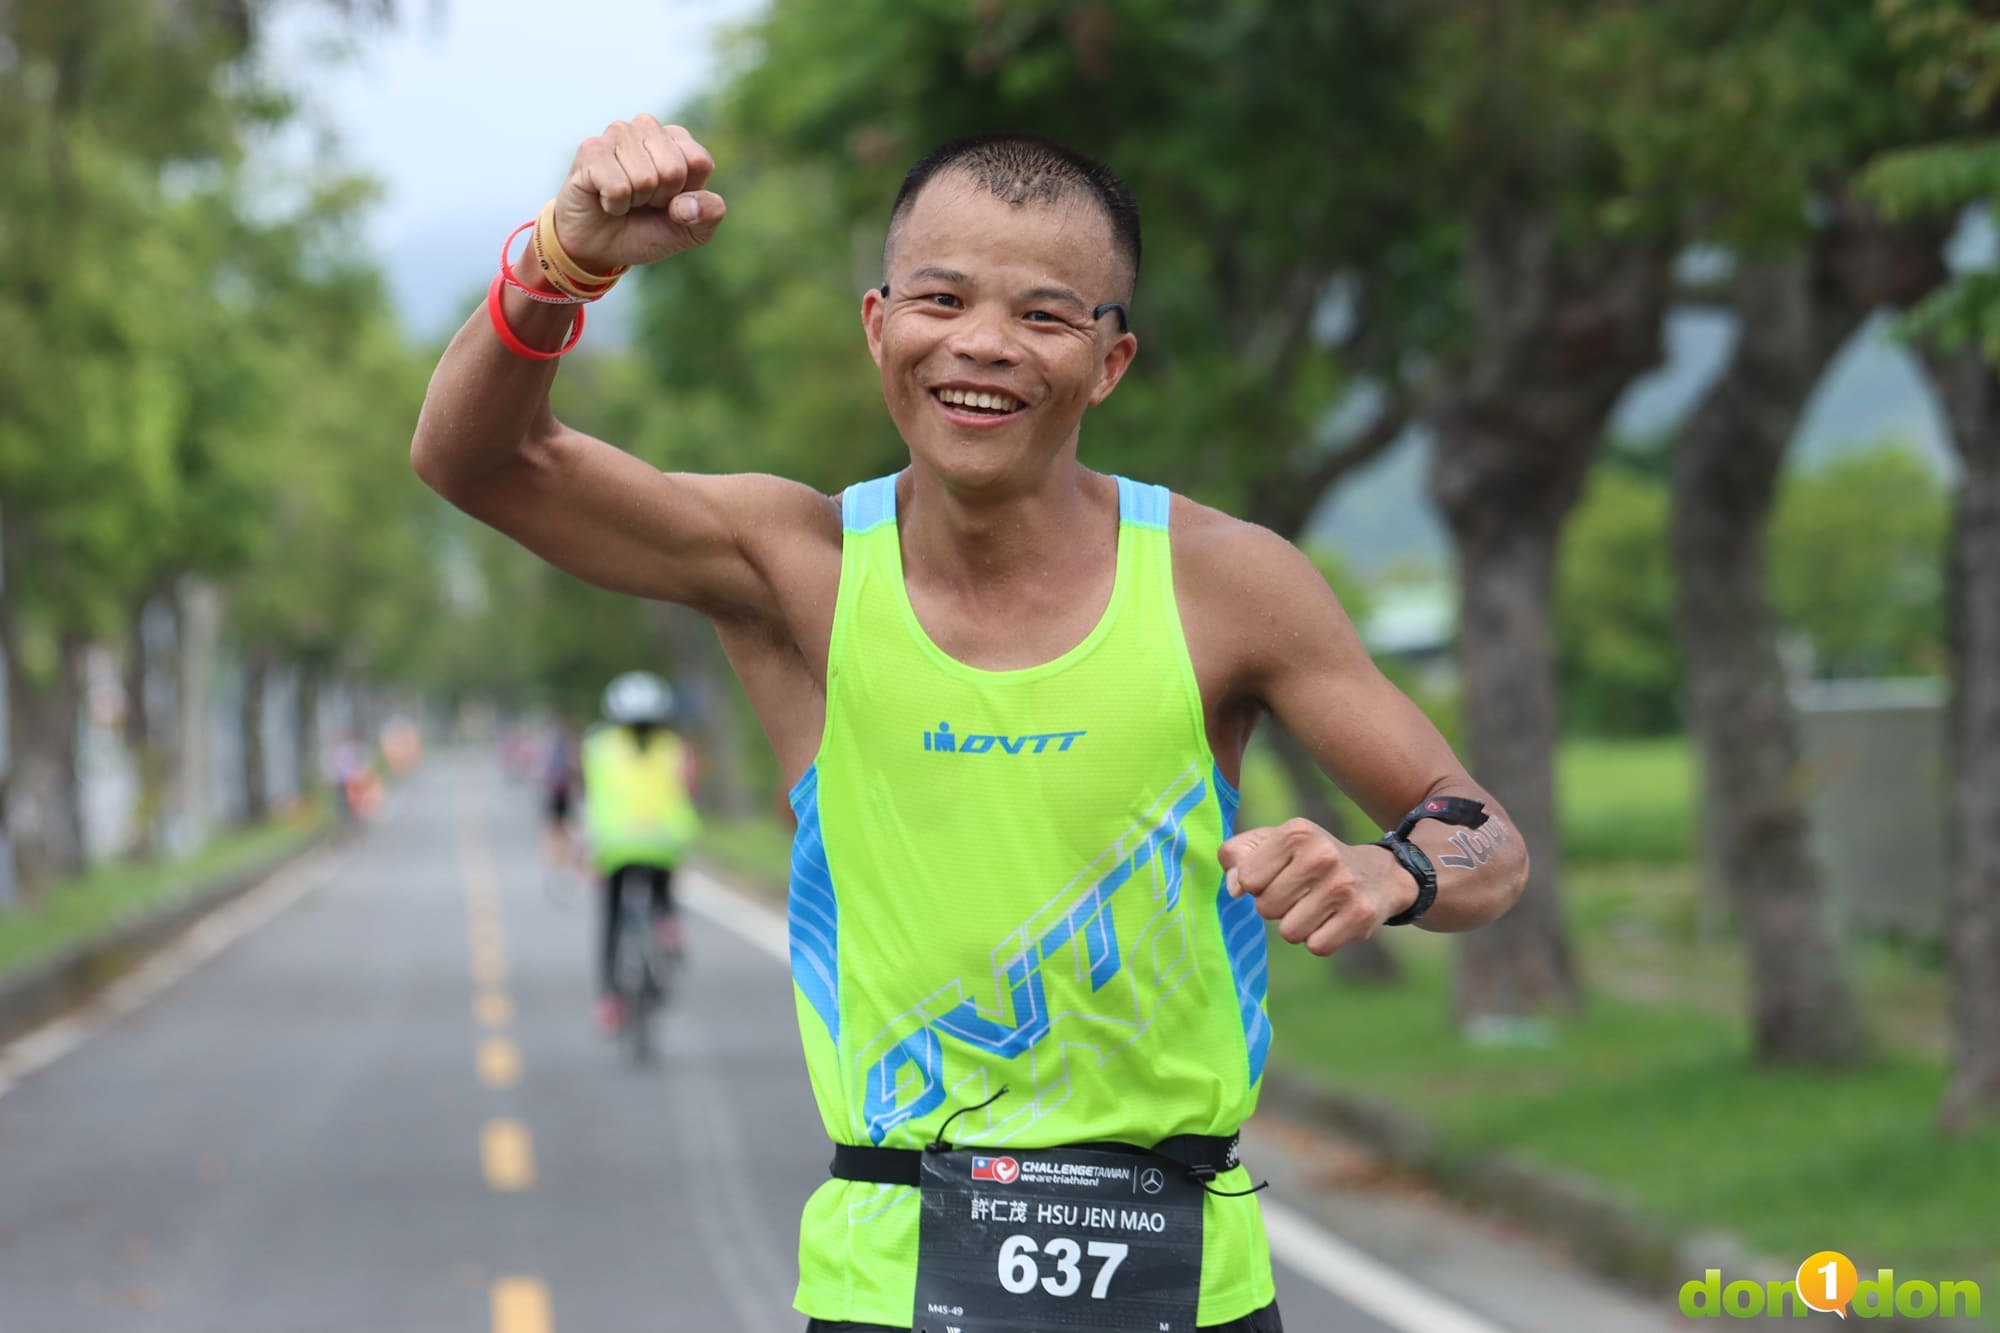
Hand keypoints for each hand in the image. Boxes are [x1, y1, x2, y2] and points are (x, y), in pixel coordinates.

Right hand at [551, 116, 725, 271]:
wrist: (601, 247)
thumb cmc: (647, 230)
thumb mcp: (692, 230)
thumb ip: (709, 214)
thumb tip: (688, 204)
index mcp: (678, 140)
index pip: (699, 161)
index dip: (686, 194)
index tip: (670, 201)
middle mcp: (647, 128)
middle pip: (673, 169)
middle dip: (660, 198)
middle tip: (644, 201)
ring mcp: (617, 134)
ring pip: (645, 178)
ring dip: (635, 201)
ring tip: (624, 198)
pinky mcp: (591, 150)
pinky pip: (618, 187)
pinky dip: (614, 205)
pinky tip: (605, 199)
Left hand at [1219, 818, 1415, 954]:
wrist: (1378, 874)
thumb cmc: (1310, 859)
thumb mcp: (1273, 842)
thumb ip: (1237, 856)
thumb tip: (1233, 889)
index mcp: (1296, 832)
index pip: (1247, 879)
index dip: (1256, 885)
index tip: (1277, 875)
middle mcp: (1322, 855)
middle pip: (1266, 908)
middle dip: (1276, 907)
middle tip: (1299, 893)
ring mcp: (1343, 886)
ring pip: (1289, 932)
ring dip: (1297, 926)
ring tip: (1315, 906)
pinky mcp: (1360, 915)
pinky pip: (1317, 947)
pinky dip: (1320, 939)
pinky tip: (1333, 920)